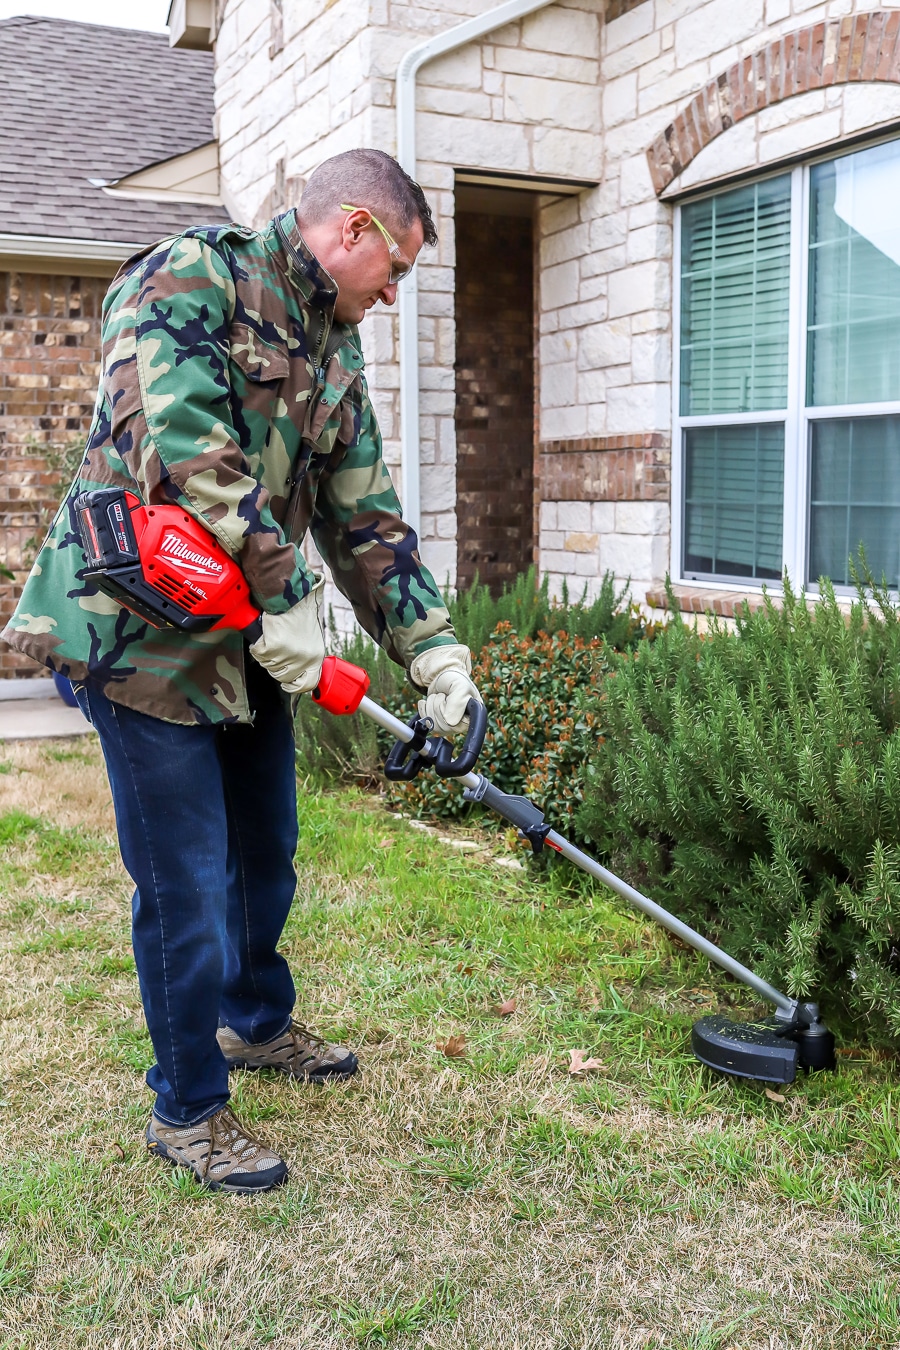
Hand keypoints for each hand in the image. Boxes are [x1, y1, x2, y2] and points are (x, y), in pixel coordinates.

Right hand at [249, 575, 325, 694]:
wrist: (290, 592)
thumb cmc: (301, 609)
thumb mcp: (311, 635)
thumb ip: (306, 654)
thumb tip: (297, 668)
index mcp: (316, 656)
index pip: (307, 684)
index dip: (295, 686)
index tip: (288, 683)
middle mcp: (304, 658)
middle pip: (283, 676)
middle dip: (276, 665)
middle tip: (276, 649)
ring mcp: (288, 654)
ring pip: (268, 665)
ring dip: (266, 653)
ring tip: (272, 636)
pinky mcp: (272, 647)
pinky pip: (258, 653)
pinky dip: (258, 644)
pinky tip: (265, 633)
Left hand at [408, 643, 481, 739]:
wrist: (443, 676)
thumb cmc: (455, 679)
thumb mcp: (459, 686)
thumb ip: (458, 702)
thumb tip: (450, 722)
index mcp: (472, 716)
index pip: (456, 724)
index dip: (447, 710)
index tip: (448, 697)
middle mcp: (462, 724)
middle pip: (443, 725)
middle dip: (437, 705)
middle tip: (443, 695)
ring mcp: (450, 727)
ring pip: (434, 725)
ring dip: (430, 707)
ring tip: (438, 697)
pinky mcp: (438, 725)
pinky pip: (427, 725)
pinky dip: (424, 710)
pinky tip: (429, 702)